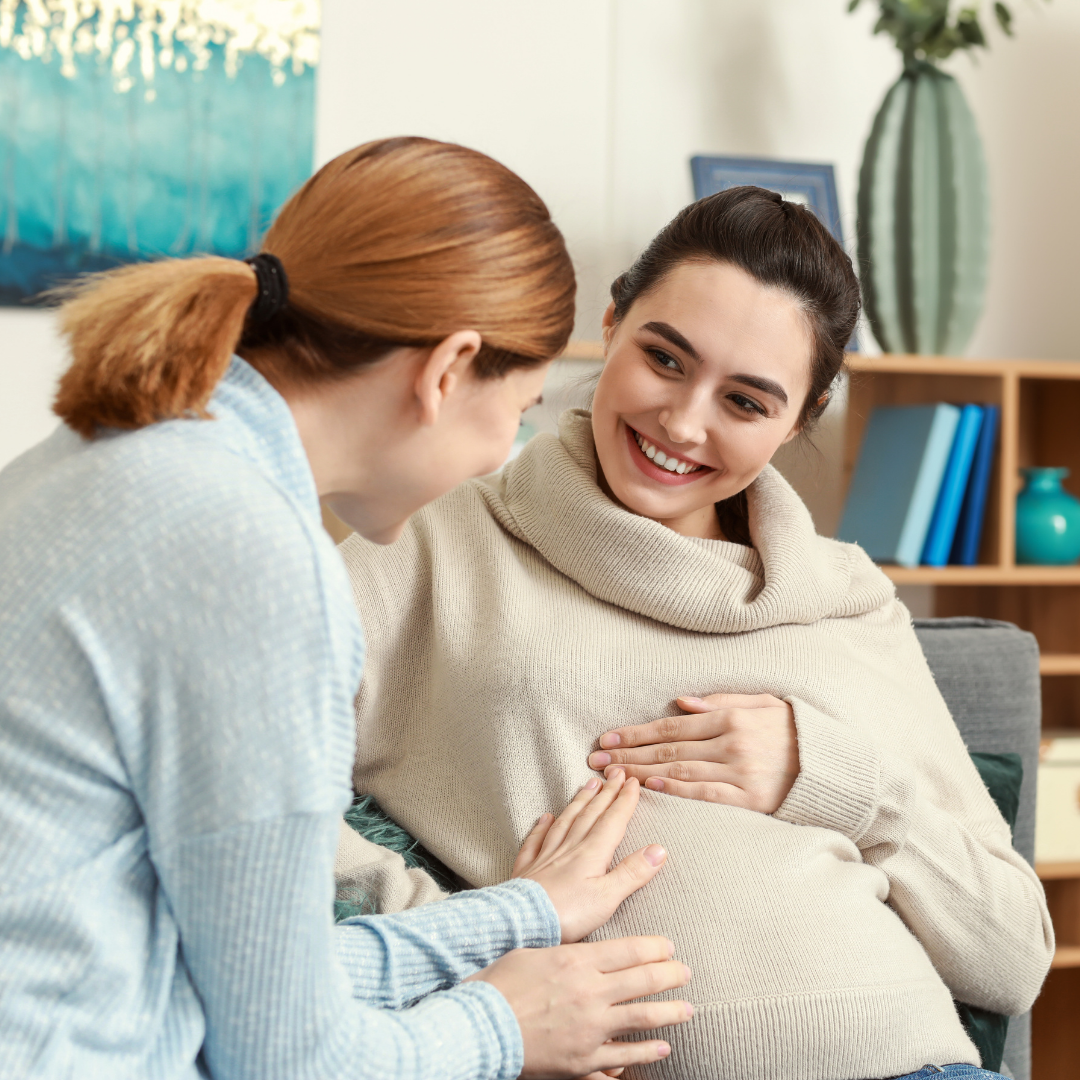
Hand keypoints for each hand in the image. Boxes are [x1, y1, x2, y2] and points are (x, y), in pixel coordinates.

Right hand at [465, 936, 691, 1077]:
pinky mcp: (584, 1060)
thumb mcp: (532, 954)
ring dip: (670, 1012)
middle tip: (686, 972)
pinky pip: (624, 1057)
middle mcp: (590, 993)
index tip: (669, 947)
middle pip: (642, 980)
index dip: (654, 947)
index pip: (629, 950)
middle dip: (670, 975)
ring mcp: (590, 1028)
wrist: (480, 1028)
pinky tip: (662, 1048)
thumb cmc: (499, 985)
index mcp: (577, 961)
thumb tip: (583, 952)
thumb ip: (564, 953)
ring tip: (687, 1009)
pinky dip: (646, 1052)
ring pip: (642, 1018)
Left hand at [513, 770, 666, 942]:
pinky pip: (535, 841)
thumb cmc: (567, 914)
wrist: (522, 923)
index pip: (612, 821)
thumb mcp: (608, 897)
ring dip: (579, 802)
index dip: (624, 801)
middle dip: (605, 793)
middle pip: (590, 815)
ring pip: (565, 822)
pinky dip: (541, 827)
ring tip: (588, 785)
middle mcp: (569, 848)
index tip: (633, 781)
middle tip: (615, 774)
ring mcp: (546, 857)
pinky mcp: (527, 870)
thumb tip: (659, 849)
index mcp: (591, 854)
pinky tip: (544, 817)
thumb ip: (632, 873)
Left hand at [587, 693, 799, 812]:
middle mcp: (730, 743)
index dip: (635, 732)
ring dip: (640, 773)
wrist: (834, 765)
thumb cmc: (794, 730)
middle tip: (595, 758)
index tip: (607, 736)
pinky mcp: (749, 799)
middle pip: (667, 750)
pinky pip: (705, 794)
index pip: (670, 726)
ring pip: (679, 772)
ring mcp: (739, 772)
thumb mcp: (762, 703)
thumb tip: (681, 701)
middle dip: (627, 753)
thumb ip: (721, 700)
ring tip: (611, 775)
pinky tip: (650, 787)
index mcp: (730, 718)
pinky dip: (675, 790)